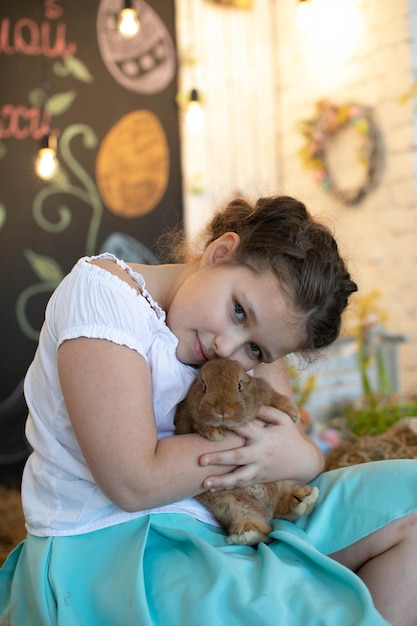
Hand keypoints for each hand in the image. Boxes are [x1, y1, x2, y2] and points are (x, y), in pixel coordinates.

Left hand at [199, 405, 322, 490]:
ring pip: (238, 478)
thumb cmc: (290, 436)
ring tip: (204, 484)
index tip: (213, 424)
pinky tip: (211, 489)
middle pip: (237, 458)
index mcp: (264, 437)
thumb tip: (250, 404)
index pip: (244, 430)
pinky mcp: (258, 479)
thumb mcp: (283, 419)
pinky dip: (227, 487)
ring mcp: (259, 469)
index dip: (229, 426)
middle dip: (218, 459)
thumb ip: (266, 411)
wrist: (304, 462)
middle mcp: (259, 454)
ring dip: (220, 481)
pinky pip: (241, 485)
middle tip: (200, 460)